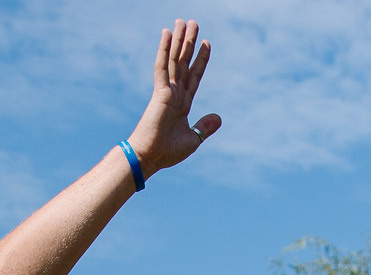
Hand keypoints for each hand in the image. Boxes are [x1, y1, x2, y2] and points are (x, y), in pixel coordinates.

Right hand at [126, 21, 221, 174]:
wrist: (151, 157)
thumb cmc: (167, 152)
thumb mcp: (193, 139)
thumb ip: (204, 127)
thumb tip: (219, 117)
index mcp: (182, 103)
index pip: (194, 76)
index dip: (200, 60)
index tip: (206, 43)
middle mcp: (174, 94)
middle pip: (184, 62)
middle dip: (190, 43)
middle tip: (194, 23)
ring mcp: (166, 91)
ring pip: (174, 60)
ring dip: (179, 40)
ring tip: (183, 22)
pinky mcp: (159, 92)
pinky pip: (162, 66)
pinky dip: (164, 49)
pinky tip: (167, 33)